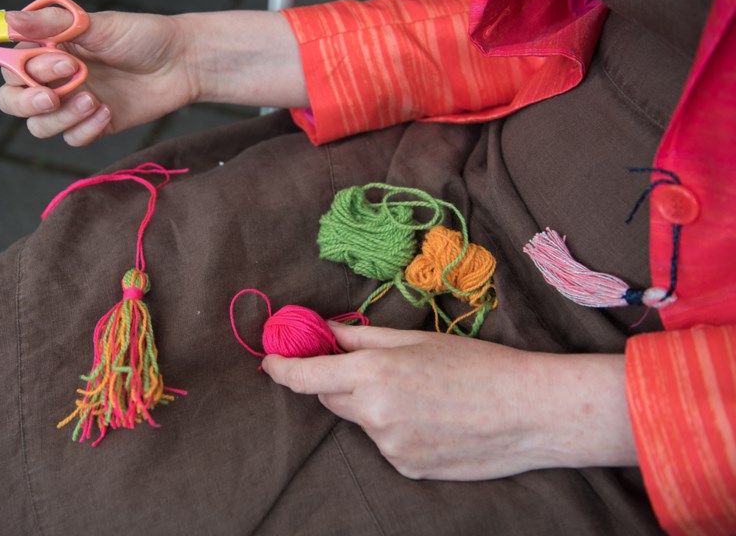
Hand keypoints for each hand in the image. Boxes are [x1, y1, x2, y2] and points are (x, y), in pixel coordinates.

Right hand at [0, 8, 195, 145]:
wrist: (181, 63)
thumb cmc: (140, 36)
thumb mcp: (96, 23)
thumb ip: (51, 24)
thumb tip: (7, 20)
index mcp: (48, 49)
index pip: (10, 67)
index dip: (26, 70)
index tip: (62, 62)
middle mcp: (54, 78)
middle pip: (12, 102)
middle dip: (27, 103)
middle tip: (52, 98)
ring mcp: (72, 103)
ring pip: (40, 126)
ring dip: (62, 117)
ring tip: (94, 100)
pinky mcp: (93, 125)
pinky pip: (72, 139)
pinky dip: (86, 129)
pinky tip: (108, 112)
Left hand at [263, 324, 637, 480]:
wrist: (529, 412)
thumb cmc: (477, 365)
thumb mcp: (417, 339)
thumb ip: (363, 336)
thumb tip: (326, 331)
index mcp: (374, 372)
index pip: (306, 377)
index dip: (282, 369)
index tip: (270, 362)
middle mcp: (374, 413)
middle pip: (330, 398)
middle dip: (338, 381)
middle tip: (373, 367)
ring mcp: (389, 445)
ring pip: (359, 420)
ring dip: (371, 405)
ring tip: (420, 394)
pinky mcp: (405, 467)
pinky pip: (385, 442)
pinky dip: (395, 428)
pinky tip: (431, 419)